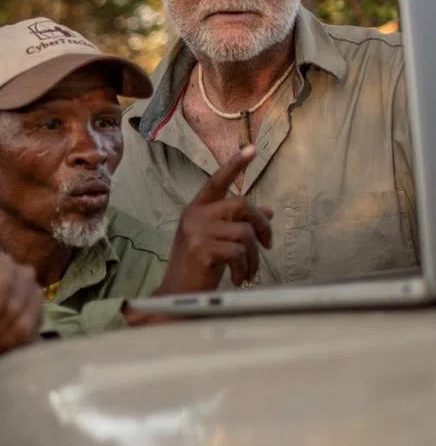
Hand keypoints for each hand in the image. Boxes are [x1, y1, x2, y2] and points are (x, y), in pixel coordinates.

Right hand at [155, 144, 272, 294]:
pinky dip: (245, 268)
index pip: (216, 181)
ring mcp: (197, 231)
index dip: (234, 165)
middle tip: (267, 246)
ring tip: (248, 272)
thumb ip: (236, 224)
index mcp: (196, 209)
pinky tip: (238, 279)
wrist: (177, 295)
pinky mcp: (202, 249)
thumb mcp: (216, 241)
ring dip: (254, 256)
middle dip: (262, 226)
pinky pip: (239, 251)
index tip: (252, 149)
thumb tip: (268, 211)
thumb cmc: (197, 268)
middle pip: (242, 204)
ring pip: (245, 232)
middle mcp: (195, 215)